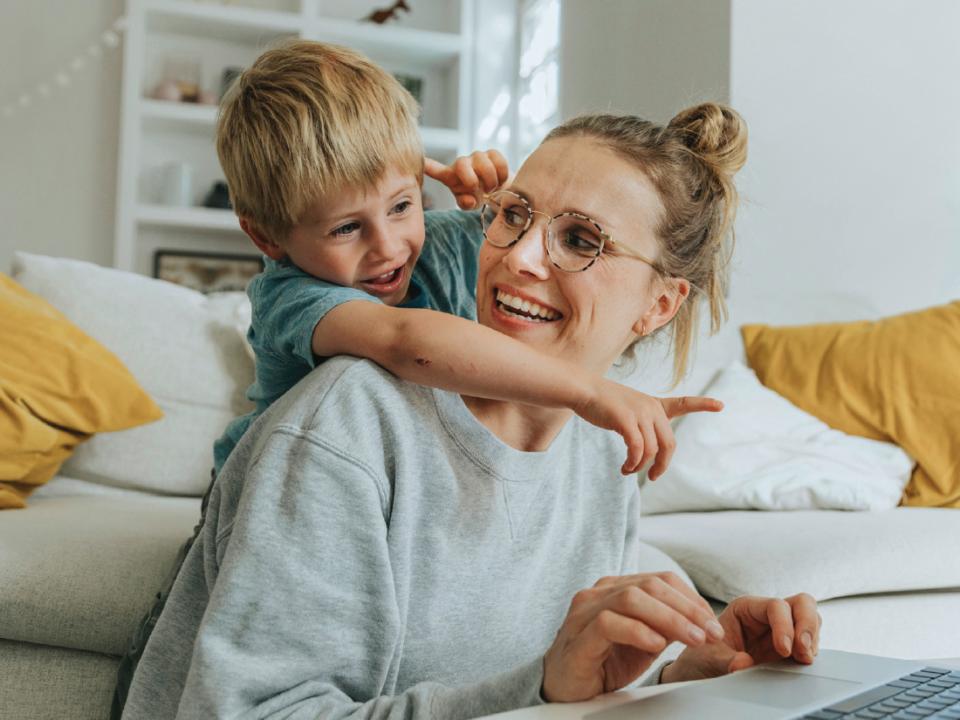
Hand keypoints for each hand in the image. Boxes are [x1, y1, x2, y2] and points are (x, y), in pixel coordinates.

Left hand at [424, 150, 508, 209]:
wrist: (500, 192)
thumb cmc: (480, 197)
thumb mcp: (471, 204)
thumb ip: (466, 203)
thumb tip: (469, 199)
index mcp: (452, 177)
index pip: (437, 170)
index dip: (429, 166)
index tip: (422, 163)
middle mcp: (463, 164)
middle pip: (461, 163)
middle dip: (471, 179)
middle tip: (482, 191)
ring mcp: (477, 157)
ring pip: (482, 161)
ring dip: (490, 179)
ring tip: (492, 188)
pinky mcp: (492, 154)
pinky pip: (497, 159)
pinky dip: (501, 173)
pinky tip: (501, 181)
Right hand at [542, 572, 725, 702]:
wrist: (565, 687)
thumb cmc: (603, 661)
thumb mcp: (643, 641)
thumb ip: (665, 625)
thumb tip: (700, 620)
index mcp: (615, 588)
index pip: (660, 579)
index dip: (691, 598)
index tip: (712, 622)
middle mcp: (598, 593)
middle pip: (649, 585)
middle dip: (687, 608)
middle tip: (710, 632)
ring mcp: (585, 612)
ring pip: (631, 598)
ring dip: (670, 618)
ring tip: (693, 638)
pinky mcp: (577, 636)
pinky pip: (608, 623)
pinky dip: (638, 631)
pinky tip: (657, 645)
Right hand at [576, 378, 723, 477]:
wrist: (583, 390)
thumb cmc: (601, 403)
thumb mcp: (627, 411)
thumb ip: (640, 427)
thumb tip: (643, 455)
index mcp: (653, 405)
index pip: (682, 403)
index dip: (703, 405)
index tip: (721, 405)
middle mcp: (651, 408)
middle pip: (669, 444)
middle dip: (662, 465)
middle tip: (653, 477)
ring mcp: (640, 413)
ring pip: (651, 450)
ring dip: (641, 466)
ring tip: (628, 470)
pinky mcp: (626, 420)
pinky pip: (637, 449)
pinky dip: (633, 463)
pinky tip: (625, 467)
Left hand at [661, 593, 821, 683]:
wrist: (702, 673)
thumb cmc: (703, 658)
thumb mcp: (708, 659)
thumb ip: (725, 661)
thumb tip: (744, 663)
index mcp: (746, 608)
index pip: (775, 605)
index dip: (784, 625)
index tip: (784, 649)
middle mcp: (766, 615)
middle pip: (801, 604)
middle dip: (807, 625)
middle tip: (804, 652)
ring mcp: (780, 630)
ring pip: (810, 619)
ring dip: (812, 638)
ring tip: (804, 659)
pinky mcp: (789, 648)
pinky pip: (809, 642)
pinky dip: (811, 651)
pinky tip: (803, 663)